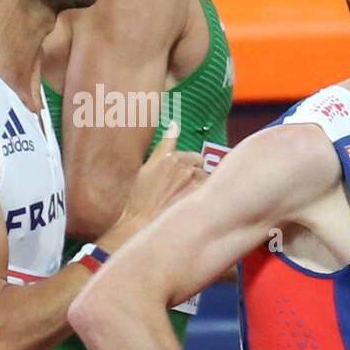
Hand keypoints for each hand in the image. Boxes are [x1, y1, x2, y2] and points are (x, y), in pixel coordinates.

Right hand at [102, 123, 203, 250]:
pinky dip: (203, 201)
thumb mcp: (147, 168)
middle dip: (195, 180)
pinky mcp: (202, 197)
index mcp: (172, 156)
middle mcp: (187, 166)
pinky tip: (190, 209)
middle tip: (179, 195)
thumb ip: (164, 145)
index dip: (188, 171)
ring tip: (183, 204)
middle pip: (203, 170)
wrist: (140, 225)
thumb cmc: (140, 199)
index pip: (194, 158)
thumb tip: (174, 124)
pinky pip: (209, 195)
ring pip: (207, 183)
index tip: (177, 183)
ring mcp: (196, 182)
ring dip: (200, 190)